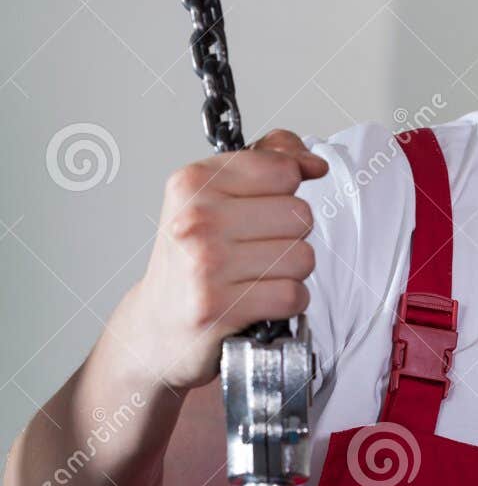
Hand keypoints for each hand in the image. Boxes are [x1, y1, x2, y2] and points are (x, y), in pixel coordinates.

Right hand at [126, 129, 328, 389]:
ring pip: (303, 257)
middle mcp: (197, 220)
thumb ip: (265, 163)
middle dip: (290, 235)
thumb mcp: (213, 196)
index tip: (271, 202)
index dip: (289, 189)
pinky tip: (261, 299)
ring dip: (291, 271)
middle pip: (300, 215)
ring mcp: (206, 265)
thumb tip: (313, 162)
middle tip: (255, 248)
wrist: (157, 323)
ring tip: (256, 274)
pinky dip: (288, 301)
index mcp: (193, 183)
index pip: (283, 170)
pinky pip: (293, 295)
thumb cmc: (190, 258)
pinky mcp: (220, 307)